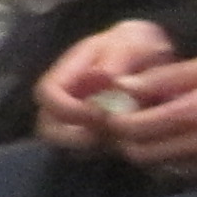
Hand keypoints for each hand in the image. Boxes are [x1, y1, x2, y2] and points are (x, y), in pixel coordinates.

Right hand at [32, 19, 178, 147]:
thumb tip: (102, 77)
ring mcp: (76, 120)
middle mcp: (65, 98)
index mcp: (67, 72)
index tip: (101, 113)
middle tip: (107, 137)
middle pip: (48, 127)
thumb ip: (119, 58)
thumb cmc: (137, 47)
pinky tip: (131, 142)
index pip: (47, 94)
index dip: (67, 109)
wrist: (149, 56)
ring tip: (122, 138)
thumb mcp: (133, 44)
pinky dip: (107, 151)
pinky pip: (89, 152)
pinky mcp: (92, 136)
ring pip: (66, 145)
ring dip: (91, 147)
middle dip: (73, 138)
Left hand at [90, 56, 196, 184]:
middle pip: (141, 157)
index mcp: (195, 114)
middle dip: (125, 141)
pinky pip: (188, 177)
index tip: (109, 109)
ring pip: (162, 170)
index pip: (133, 131)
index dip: (112, 122)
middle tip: (126, 121)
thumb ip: (167, 77)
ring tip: (154, 131)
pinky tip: (183, 144)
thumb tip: (124, 85)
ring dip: (150, 154)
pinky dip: (175, 164)